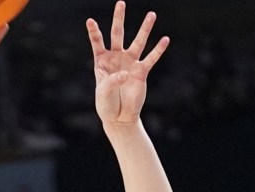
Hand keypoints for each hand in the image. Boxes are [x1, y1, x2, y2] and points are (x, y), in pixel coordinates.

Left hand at [86, 3, 169, 127]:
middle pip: (118, 34)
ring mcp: (130, 63)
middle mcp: (116, 57)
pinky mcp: (141, 72)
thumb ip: (112, 82)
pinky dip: (158, 50)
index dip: (94, 32)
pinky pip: (151, 58)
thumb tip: (126, 73)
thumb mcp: (104, 92)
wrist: (119, 117)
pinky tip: (165, 39)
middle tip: (121, 3)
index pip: (97, 42)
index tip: (90, 21)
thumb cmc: (106, 104)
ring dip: (145, 29)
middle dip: (119, 18)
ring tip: (152, 14)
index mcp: (102, 61)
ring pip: (138, 42)